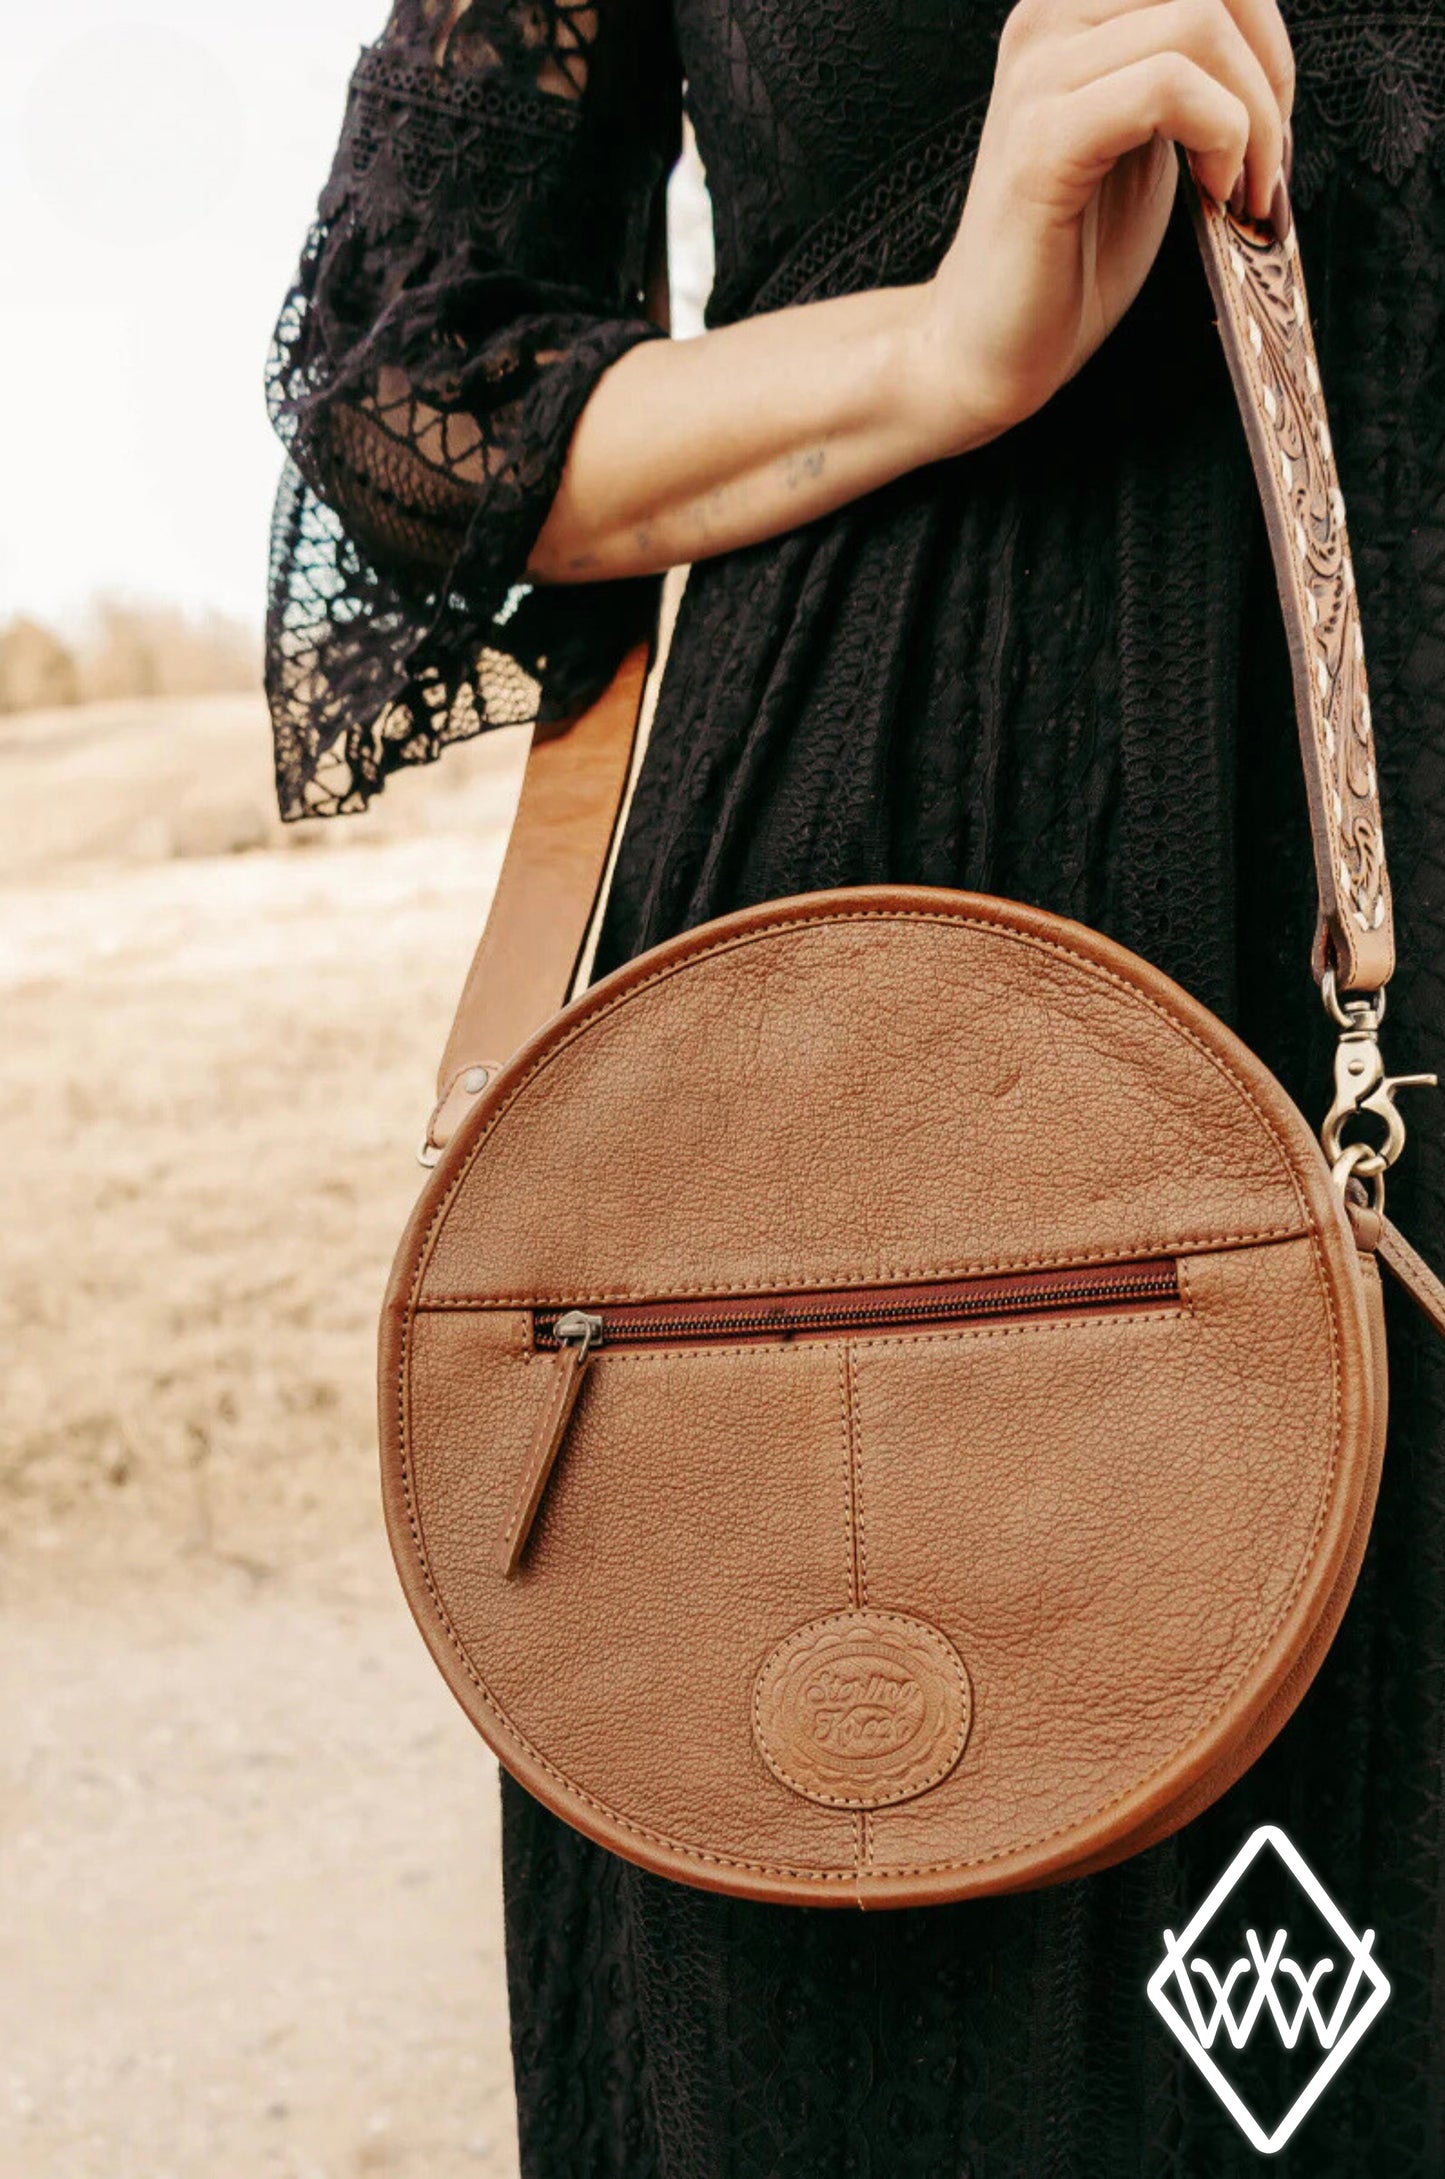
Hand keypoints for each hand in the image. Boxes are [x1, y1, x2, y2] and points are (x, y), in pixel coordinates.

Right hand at [905, 0, 1294, 448]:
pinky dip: (1222, 138)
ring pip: (1198, 21)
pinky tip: (1216, 195)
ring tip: (1245, 187)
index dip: (1266, 32)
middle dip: (1271, 67)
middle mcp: (1047, 20)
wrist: (991, 344)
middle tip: (1269, 159)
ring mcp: (1040, 77)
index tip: (1271, 122)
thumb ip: (1190, 73)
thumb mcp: (1148, 134)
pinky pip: (1167, 88)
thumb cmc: (1074, 251)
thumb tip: (1272, 48)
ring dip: (1253, 112)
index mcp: (1072, 10)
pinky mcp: (1045, 142)